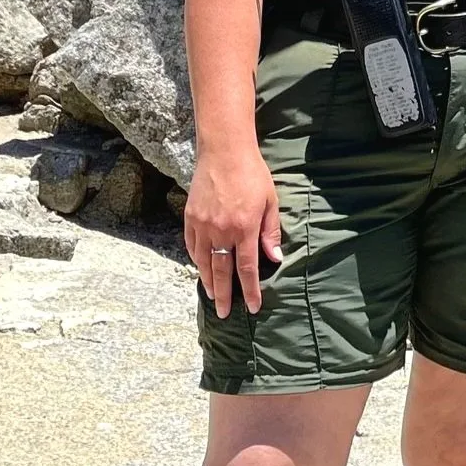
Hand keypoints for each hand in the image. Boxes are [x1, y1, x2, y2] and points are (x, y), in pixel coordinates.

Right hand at [184, 147, 282, 318]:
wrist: (224, 151)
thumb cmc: (252, 174)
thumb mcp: (270, 202)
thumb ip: (270, 232)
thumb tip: (275, 259)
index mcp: (244, 228)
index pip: (246, 269)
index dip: (250, 291)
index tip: (253, 307)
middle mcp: (221, 231)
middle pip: (222, 272)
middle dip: (224, 295)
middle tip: (224, 314)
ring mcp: (202, 225)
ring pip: (203, 262)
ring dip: (208, 281)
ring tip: (213, 296)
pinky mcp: (190, 217)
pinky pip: (192, 246)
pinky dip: (196, 261)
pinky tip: (201, 269)